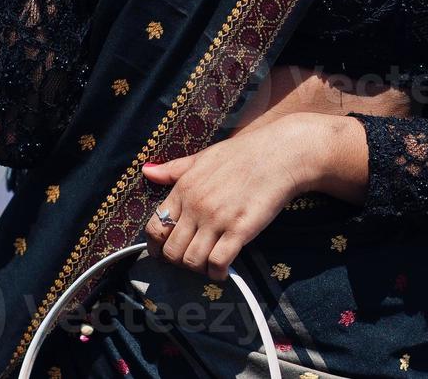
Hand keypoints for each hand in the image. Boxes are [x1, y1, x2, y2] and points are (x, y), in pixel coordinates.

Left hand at [141, 114, 318, 281]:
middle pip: (171, 251)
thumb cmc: (243, 154)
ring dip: (198, 270)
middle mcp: (196, 206)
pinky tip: (222, 270)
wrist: (280, 154)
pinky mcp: (239, 230)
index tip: (165, 253)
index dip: (157, 246)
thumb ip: (174, 169)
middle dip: (178, 262)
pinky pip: (217, 263)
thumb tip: (147, 172)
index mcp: (183, 188)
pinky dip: (217, 273)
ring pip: (191, 261)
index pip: (156, 227)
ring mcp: (217, 219)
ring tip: (208, 265)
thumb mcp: (204, 157)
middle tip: (191, 260)